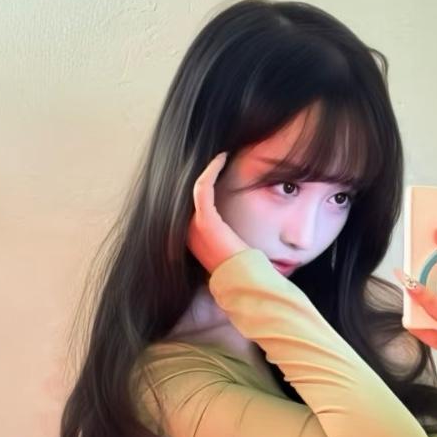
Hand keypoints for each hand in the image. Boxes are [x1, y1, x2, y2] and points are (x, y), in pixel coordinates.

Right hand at [186, 152, 252, 273]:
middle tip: (219, 159)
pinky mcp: (205, 220)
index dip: (207, 184)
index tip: (221, 170)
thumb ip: (232, 235)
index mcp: (195, 238)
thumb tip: (246, 227)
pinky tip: (221, 158)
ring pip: (197, 188)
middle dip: (205, 175)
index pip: (196, 205)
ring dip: (209, 170)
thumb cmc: (243, 267)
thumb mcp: (235, 248)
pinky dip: (211, 171)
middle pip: (192, 194)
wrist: (244, 280)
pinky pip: (203, 187)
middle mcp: (190, 232)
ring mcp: (195, 226)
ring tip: (221, 156)